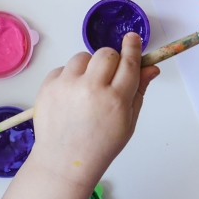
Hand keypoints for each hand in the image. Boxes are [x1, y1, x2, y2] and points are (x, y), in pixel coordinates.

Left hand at [25, 33, 158, 191]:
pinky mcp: (48, 86)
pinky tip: (71, 98)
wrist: (64, 161)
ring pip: (83, 57)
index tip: (132, 37)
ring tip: (86, 90)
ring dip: (88, 68)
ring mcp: (67, 86)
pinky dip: (69, 78)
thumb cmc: (101, 144)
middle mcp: (91, 89)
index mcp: (115, 100)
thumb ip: (139, 91)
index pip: (128, 62)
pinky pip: (63, 68)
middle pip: (106, 54)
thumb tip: (151, 66)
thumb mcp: (128, 122)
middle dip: (111, 61)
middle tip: (108, 77)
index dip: (132, 47)